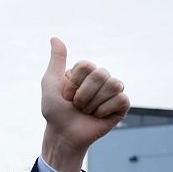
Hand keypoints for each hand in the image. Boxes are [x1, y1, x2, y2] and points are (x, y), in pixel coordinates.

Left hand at [41, 37, 129, 171]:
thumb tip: (54, 37)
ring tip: (86, 111)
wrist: (64, 134)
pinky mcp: (122, 106)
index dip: (74, 83)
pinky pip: (121, 99)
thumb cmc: (55, 110)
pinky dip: (105, 110)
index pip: (87, 66)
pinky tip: (98, 116)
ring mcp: (112, 91)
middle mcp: (100, 79)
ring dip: (93, 103)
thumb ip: (56, 60)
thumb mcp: (50, 83)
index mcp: (85, 72)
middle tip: (76, 105)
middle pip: (101, 74)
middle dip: (84, 94)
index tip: (66, 95)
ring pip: (113, 85)